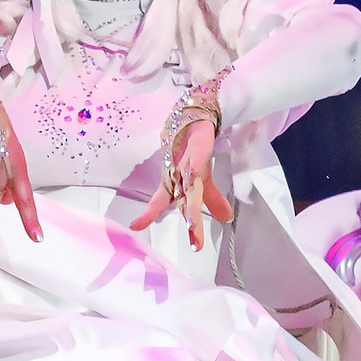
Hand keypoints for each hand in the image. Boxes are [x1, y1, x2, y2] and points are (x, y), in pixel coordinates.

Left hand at [128, 116, 234, 246]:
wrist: (196, 118)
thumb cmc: (191, 149)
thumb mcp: (203, 179)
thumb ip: (211, 199)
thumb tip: (226, 218)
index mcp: (177, 182)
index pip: (163, 202)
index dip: (149, 214)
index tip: (134, 226)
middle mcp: (180, 174)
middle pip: (184, 199)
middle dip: (188, 220)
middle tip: (193, 243)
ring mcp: (190, 160)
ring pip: (191, 182)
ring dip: (192, 198)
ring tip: (194, 219)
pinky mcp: (201, 146)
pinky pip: (199, 156)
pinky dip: (196, 165)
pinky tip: (195, 174)